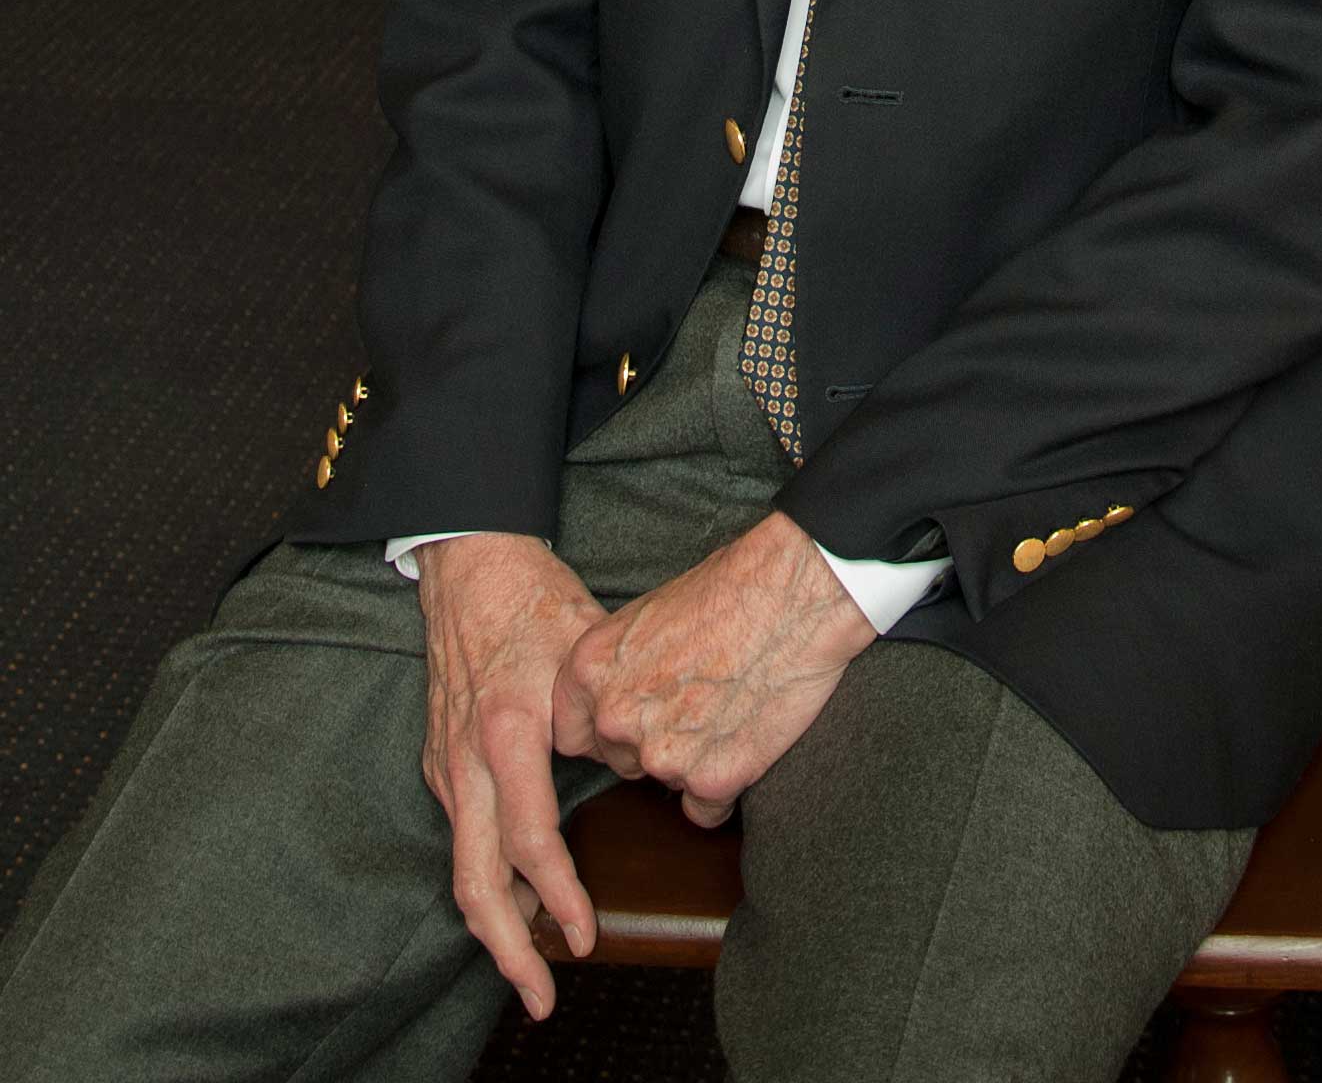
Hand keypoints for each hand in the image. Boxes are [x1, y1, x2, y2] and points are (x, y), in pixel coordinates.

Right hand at [418, 533, 605, 1020]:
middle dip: (507, 949)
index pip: (530, 840)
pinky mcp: (439, 760)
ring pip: (463, 865)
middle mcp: (466, 757)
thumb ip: (610, 714)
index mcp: (506, 730)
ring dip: (496, 920)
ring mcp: (445, 762)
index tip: (583, 939)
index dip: (559, 898)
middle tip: (541, 999)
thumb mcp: (589, 647)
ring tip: (534, 962)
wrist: (470, 562)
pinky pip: (462, 837)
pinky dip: (487, 877)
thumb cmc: (534, 598)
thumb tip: (641, 770)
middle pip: (475, 880)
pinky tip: (518, 897)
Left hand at [551, 512, 874, 827]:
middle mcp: (616, 716)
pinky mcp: (711, 779)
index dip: (605, 730)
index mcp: (590, 668)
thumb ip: (622, 666)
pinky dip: (727, 786)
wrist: (796, 592)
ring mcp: (661, 753)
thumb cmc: (732, 588)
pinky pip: (706, 808)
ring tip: (731, 711)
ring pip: (666, 782)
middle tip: (698, 706)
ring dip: (694, 762)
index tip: (634, 721)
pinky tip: (748, 740)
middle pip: (620, 762)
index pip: (571, 734)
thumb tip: (620, 696)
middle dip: (654, 744)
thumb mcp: (650, 613)